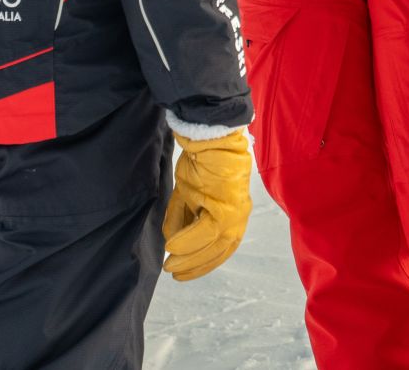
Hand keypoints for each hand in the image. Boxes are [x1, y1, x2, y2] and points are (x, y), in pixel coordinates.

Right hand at [163, 130, 251, 280]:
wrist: (213, 136)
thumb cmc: (202, 160)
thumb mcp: (189, 193)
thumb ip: (183, 217)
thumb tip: (172, 243)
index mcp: (233, 213)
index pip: (220, 247)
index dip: (202, 263)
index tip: (183, 272)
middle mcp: (238, 216)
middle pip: (218, 250)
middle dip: (195, 265)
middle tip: (174, 272)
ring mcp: (234, 212)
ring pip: (213, 244)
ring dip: (189, 257)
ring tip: (170, 264)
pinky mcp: (226, 205)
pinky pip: (206, 230)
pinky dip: (188, 240)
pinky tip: (172, 247)